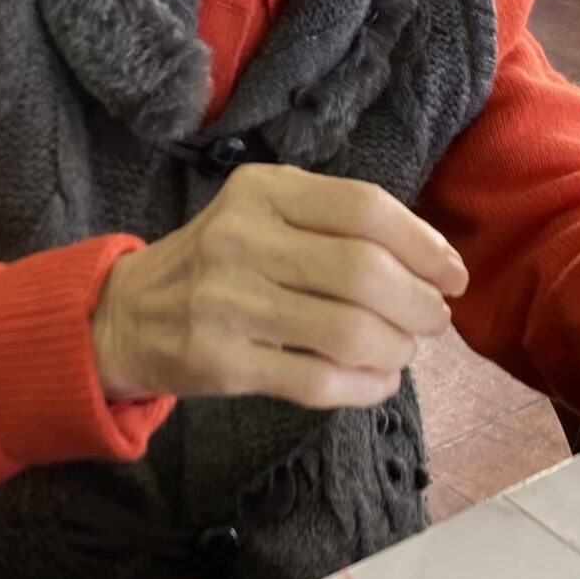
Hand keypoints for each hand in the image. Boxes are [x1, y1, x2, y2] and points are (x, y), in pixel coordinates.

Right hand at [90, 164, 467, 408]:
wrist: (126, 313)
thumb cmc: (217, 259)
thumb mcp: (263, 211)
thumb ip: (334, 221)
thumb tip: (431, 261)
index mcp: (263, 191)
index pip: (365, 210)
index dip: (425, 245)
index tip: (452, 274)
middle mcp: (242, 240)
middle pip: (364, 273)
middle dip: (419, 304)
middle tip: (433, 319)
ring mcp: (228, 304)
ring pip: (348, 332)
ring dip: (397, 349)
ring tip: (403, 350)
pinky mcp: (222, 363)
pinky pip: (318, 382)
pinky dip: (365, 387)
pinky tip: (377, 381)